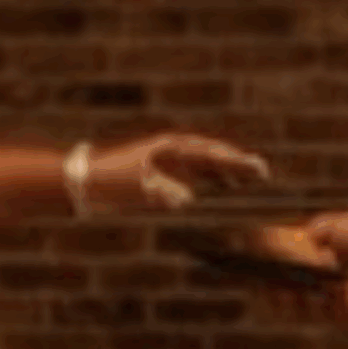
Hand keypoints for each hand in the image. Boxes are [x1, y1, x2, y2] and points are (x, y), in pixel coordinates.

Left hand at [89, 134, 269, 211]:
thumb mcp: (135, 188)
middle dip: (237, 164)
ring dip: (226, 172)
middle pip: (212, 156)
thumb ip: (162, 192)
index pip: (209, 154)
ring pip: (205, 164)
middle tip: (263, 172)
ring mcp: (168, 160)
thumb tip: (186, 200)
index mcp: (170, 148)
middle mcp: (172, 151)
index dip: (234, 162)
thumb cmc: (109, 180)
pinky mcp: (162, 172)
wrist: (84, 179)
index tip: (255, 167)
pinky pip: (193, 173)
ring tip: (249, 181)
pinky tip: (222, 188)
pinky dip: (210, 179)